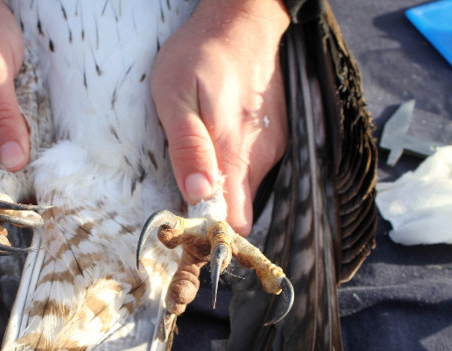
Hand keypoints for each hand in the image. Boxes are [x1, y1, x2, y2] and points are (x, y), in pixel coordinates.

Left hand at [151, 0, 289, 235]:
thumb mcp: (175, 96)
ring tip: (201, 154)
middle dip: (213, 206)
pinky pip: (253, 168)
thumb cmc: (202, 54)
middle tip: (187, 183)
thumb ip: (188, 147)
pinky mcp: (276, 136)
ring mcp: (273, 146)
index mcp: (235, 154)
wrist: (245, 20)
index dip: (212, 228)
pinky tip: (219, 139)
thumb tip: (197, 195)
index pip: (236, 221)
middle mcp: (262, 157)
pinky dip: (235, 164)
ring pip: (246, 189)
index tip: (189, 221)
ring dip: (222, 183)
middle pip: (240, 209)